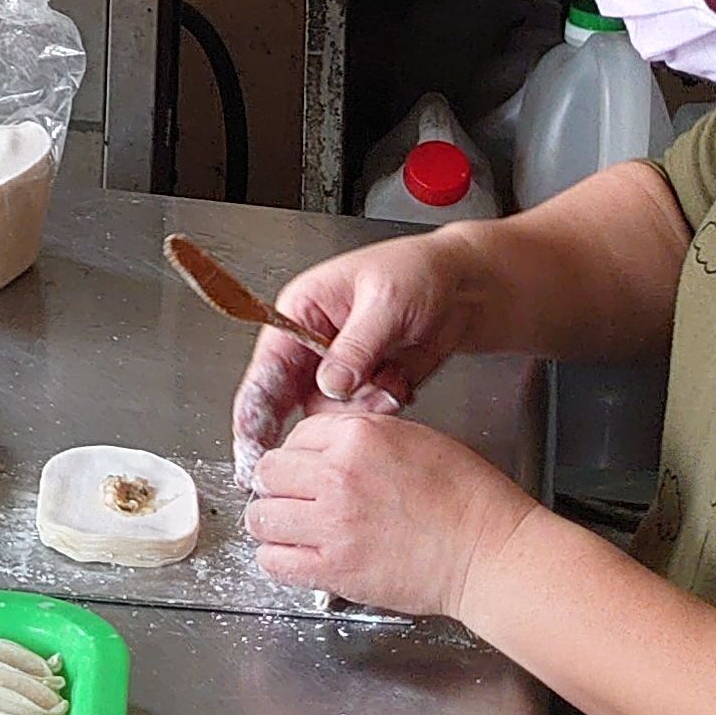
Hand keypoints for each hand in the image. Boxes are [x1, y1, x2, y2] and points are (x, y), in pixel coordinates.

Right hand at [230, 229, 488, 472]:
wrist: (464, 289)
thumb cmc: (419, 273)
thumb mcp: (386, 303)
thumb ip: (356, 346)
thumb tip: (330, 385)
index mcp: (301, 310)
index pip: (267, 364)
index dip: (255, 405)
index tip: (251, 441)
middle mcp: (312, 343)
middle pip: (288, 397)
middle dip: (314, 416)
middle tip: (325, 435)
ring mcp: (337, 369)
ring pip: (327, 412)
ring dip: (359, 410)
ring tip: (392, 384)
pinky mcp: (363, 388)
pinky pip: (359, 417)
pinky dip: (381, 409)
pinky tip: (401, 385)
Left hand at [245, 409, 538, 618]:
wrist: (489, 552)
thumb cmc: (467, 498)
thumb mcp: (413, 439)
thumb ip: (360, 439)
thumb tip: (323, 450)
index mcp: (358, 437)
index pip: (295, 437)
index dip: (300, 455)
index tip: (307, 470)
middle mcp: (338, 475)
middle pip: (267, 474)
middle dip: (278, 486)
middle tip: (293, 499)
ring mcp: (332, 523)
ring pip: (260, 518)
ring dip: (272, 524)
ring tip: (293, 529)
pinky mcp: (335, 568)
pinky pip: (274, 562)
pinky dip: (279, 560)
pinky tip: (297, 557)